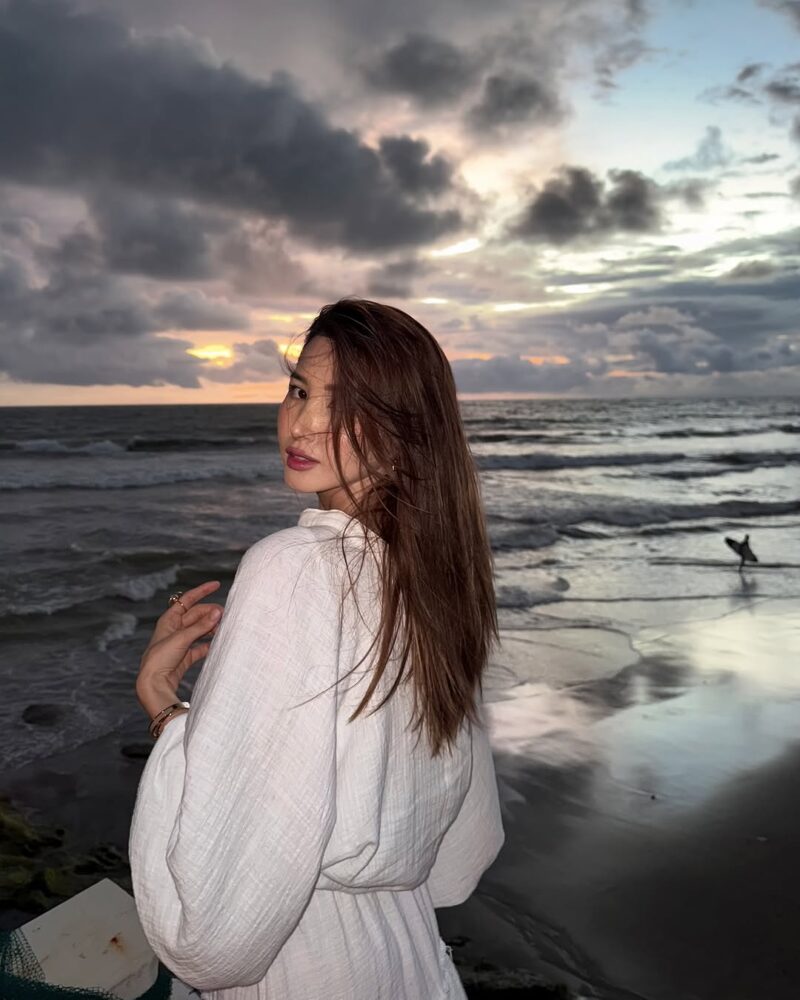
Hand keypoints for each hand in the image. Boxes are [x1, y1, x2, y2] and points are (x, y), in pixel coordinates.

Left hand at [136, 581, 223, 704]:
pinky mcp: (185, 656)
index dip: (202, 591)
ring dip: (211, 627)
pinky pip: (200, 646)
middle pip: (196, 615)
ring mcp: (180, 643)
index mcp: (169, 620)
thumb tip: (218, 612)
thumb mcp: (182, 638)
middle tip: (226, 615)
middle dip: (210, 613)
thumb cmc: (160, 658)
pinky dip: (209, 644)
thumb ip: (201, 626)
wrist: (154, 684)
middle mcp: (174, 629)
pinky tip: (218, 644)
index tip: (217, 584)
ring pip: (200, 630)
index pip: (187, 600)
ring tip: (224, 628)